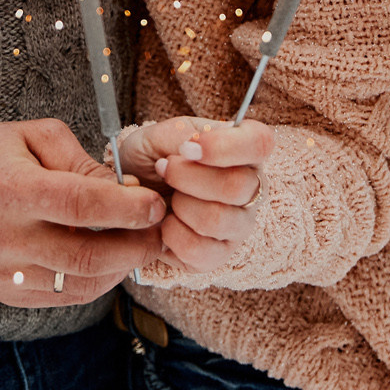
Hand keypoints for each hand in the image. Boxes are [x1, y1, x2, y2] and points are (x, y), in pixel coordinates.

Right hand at [0, 118, 166, 306]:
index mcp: (9, 189)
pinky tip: (110, 262)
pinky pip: (66, 297)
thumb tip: (127, 191)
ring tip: (139, 246)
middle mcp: (3, 237)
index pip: (80, 205)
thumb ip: (82, 162)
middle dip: (135, 245)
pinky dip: (97, 282)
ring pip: (81, 282)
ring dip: (121, 267)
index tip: (156, 205)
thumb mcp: (34, 137)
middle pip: (87, 254)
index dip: (126, 208)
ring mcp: (4, 273)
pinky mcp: (7, 294)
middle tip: (159, 231)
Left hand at [120, 116, 273, 274]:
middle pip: (236, 185)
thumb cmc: (151, 160)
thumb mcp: (156, 135)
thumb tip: (195, 146)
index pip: (259, 143)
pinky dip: (172, 235)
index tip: (187, 149)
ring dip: (180, 206)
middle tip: (163, 169)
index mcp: (244, 150)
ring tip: (168, 199)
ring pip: (217, 219)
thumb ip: (179, 134)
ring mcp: (239, 225)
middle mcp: (252, 189)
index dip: (224, 147)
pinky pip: (199, 250)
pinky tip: (166, 224)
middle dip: (187, 177)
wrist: (130, 196)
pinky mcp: (219, 255)